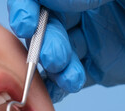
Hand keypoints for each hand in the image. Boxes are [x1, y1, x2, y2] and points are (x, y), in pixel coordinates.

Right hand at [8, 0, 124, 102]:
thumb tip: (48, 0)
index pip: (40, 0)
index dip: (26, 10)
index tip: (25, 22)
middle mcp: (80, 13)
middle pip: (44, 29)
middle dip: (43, 44)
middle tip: (55, 55)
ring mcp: (89, 41)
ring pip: (55, 56)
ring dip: (55, 69)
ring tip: (70, 74)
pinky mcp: (100, 67)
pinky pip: (72, 77)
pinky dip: (62, 86)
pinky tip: (63, 88)